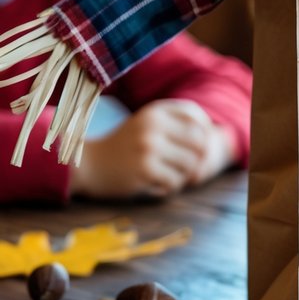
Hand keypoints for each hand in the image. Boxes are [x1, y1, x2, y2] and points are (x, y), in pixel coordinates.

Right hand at [70, 100, 235, 199]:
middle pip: (198, 143)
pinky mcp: (144, 171)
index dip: (203, 133)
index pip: (196, 117)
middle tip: (184, 168)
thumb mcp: (147, 124)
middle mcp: (153, 126)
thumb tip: (209, 140)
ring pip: (189, 165)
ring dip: (183, 176)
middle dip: (196, 158)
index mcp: (155, 111)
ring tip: (168, 177)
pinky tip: (158, 186)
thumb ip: (175, 125)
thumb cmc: (123, 145)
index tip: (195, 147)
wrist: (88, 163)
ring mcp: (149, 148)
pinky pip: (174, 182)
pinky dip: (170, 188)